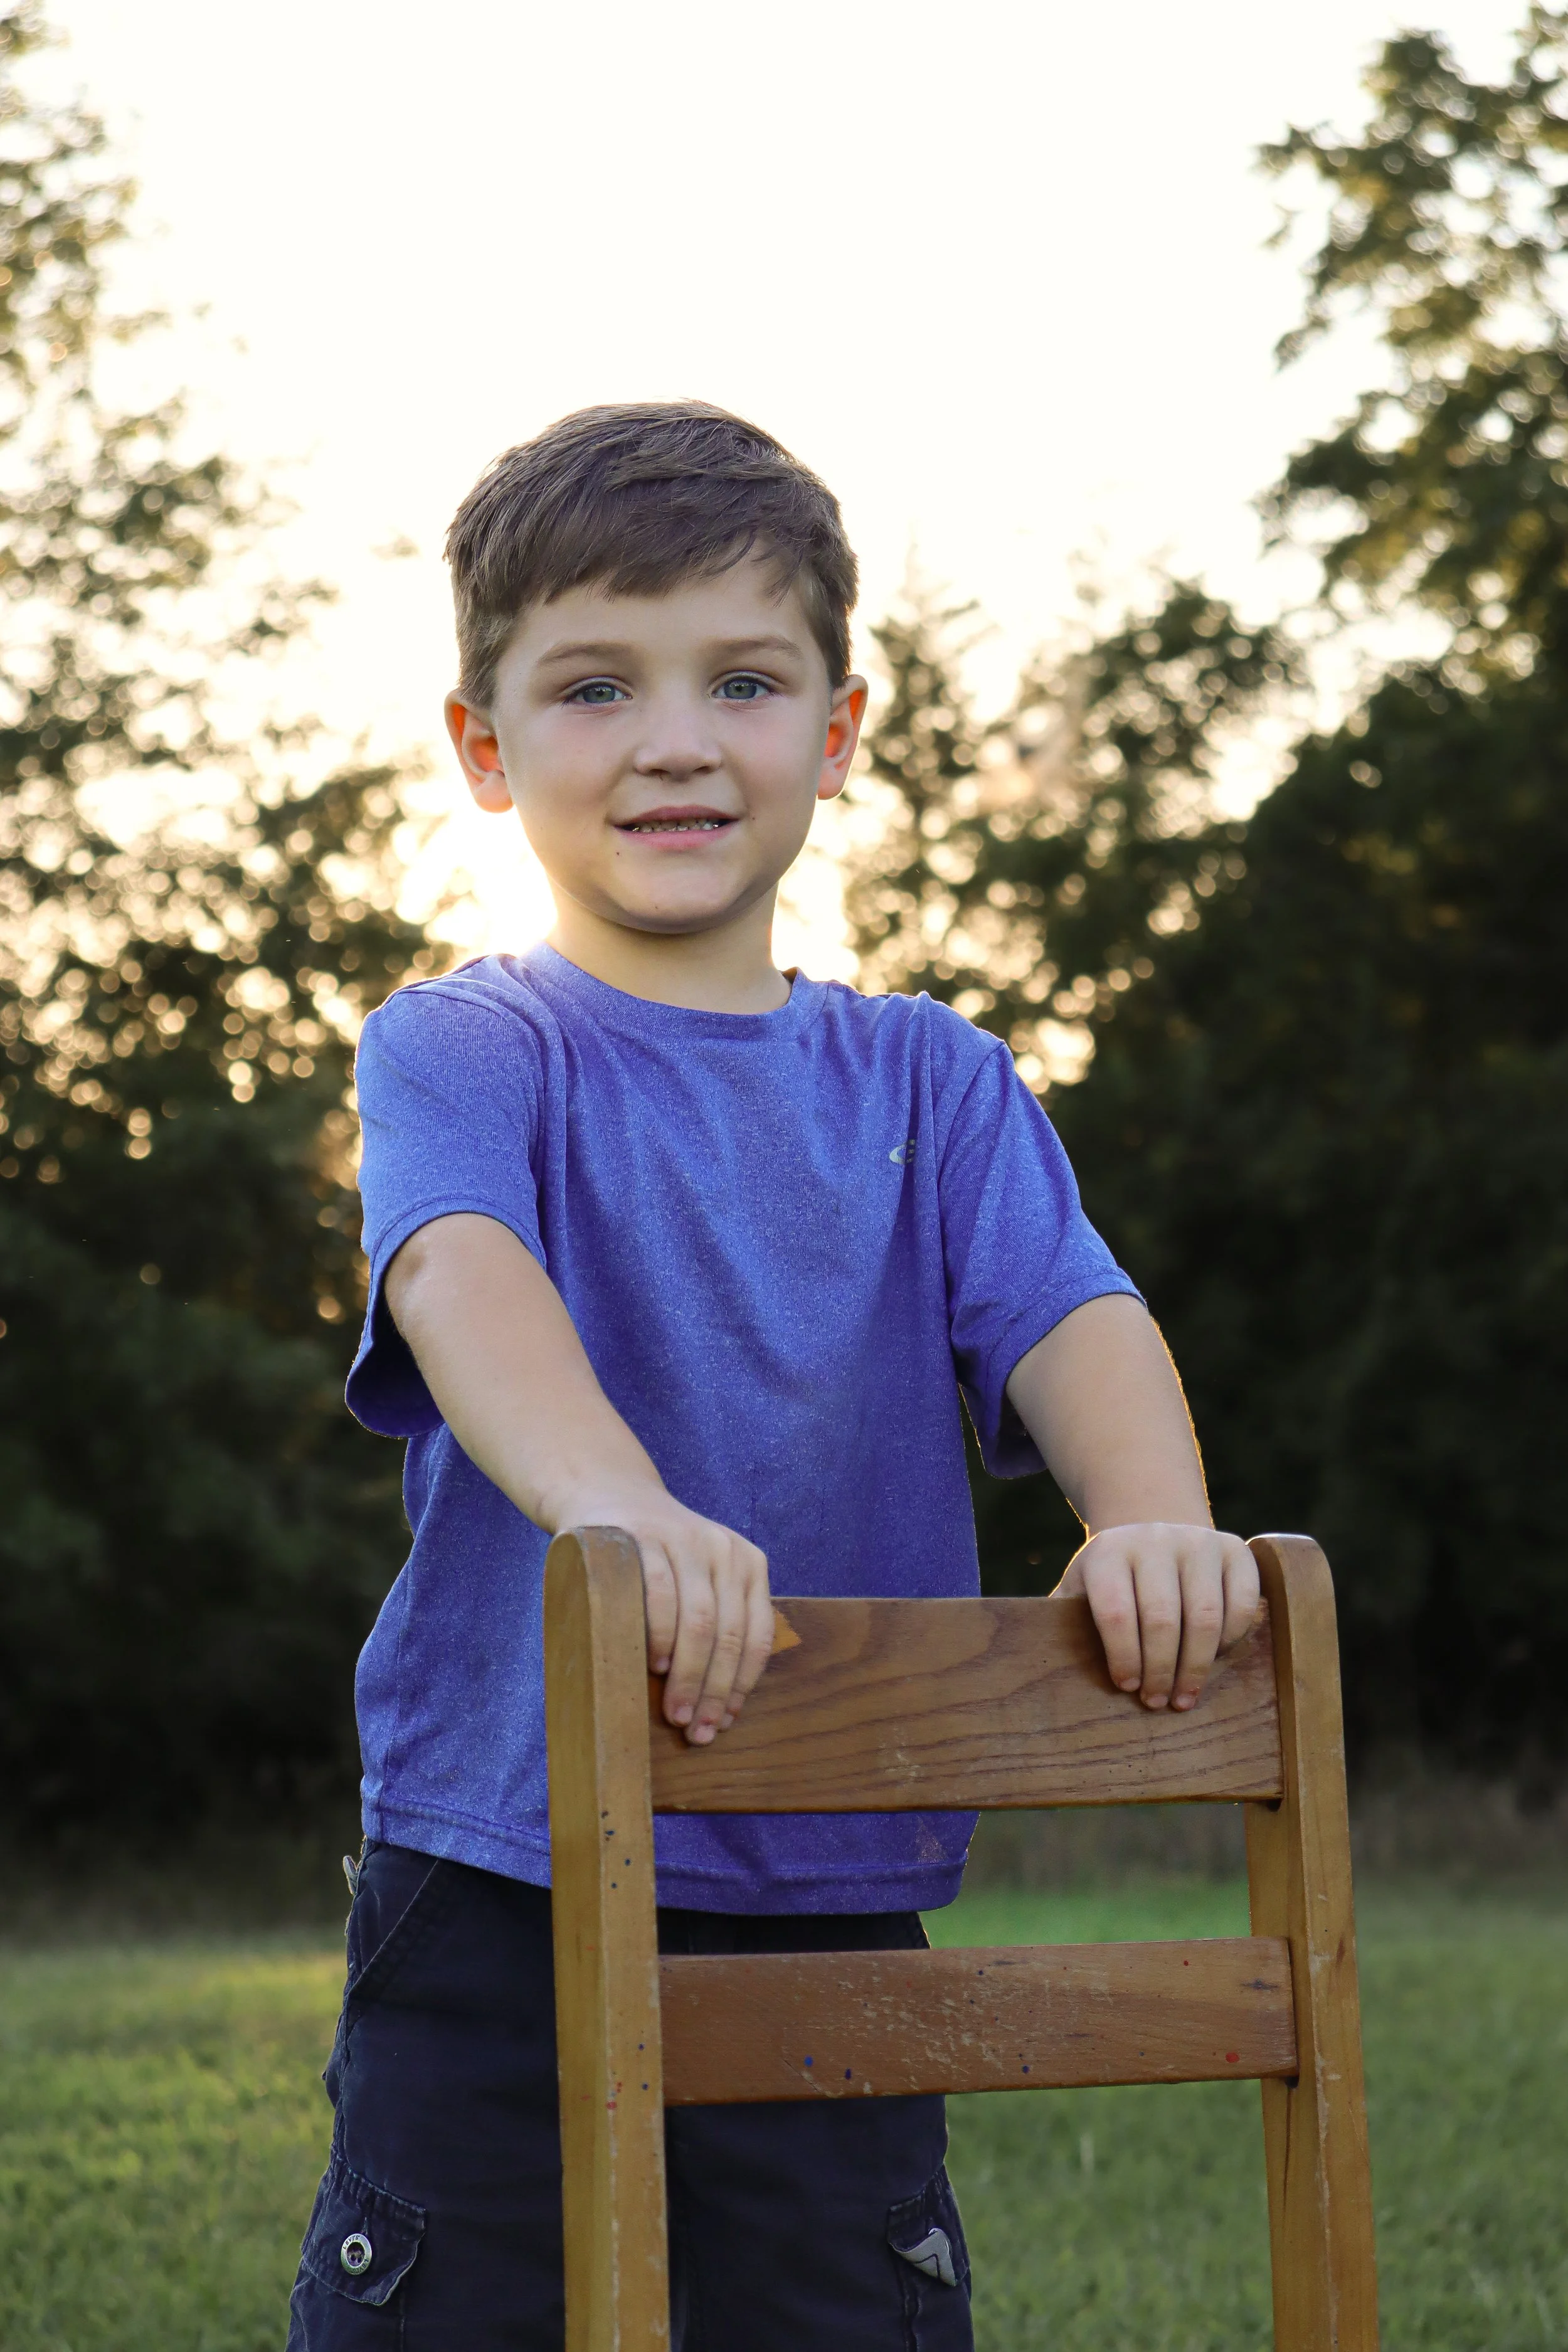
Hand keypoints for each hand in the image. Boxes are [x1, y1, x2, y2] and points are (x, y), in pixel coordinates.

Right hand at [558, 1484, 773, 1744]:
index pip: (756, 1636)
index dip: (742, 1685)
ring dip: (688, 1676)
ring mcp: (686, 1540)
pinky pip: (661, 1596)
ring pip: (699, 1621)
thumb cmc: (658, 1558)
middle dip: (715, 1691)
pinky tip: (654, 1667)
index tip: (727, 1722)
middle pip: (729, 1635)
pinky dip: (660, 1637)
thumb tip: (720, 1705)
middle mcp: (725, 1550)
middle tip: (698, 1732)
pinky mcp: (647, 1537)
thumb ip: (716, 1621)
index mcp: (748, 1564)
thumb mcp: (700, 1578)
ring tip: (676, 1714)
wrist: (611, 1496)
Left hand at [1055, 1523, 1258, 1710]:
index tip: (1126, 1687)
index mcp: (1109, 1552)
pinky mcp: (1235, 1550)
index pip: (1116, 1611)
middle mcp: (1154, 1540)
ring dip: (1196, 1666)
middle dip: (1160, 1670)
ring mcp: (1198, 1542)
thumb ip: (1064, 1623)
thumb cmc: (1112, 1580)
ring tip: (1185, 1696)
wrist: (1154, 1532)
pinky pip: (1241, 1604)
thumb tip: (1045, 1677)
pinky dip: (1231, 1639)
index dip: (1123, 1656)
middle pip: (1162, 1619)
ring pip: (1205, 1616)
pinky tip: (1215, 1659)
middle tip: (1157, 1702)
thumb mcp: (1081, 1588)